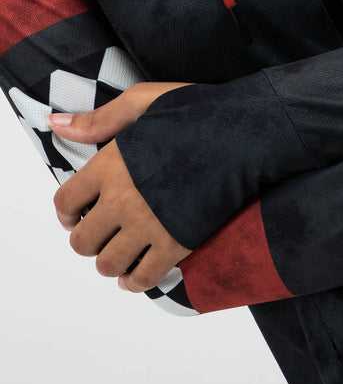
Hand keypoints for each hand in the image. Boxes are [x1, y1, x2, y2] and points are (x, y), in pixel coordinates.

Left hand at [48, 82, 192, 291]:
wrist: (247, 136)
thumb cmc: (200, 113)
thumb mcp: (145, 101)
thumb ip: (100, 119)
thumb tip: (55, 124)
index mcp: (109, 165)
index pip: (65, 203)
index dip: (67, 214)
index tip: (76, 216)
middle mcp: (122, 200)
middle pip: (82, 241)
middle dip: (87, 241)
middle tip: (101, 235)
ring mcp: (150, 225)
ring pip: (109, 264)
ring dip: (109, 263)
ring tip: (119, 255)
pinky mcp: (178, 243)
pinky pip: (144, 277)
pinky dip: (135, 282)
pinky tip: (135, 277)